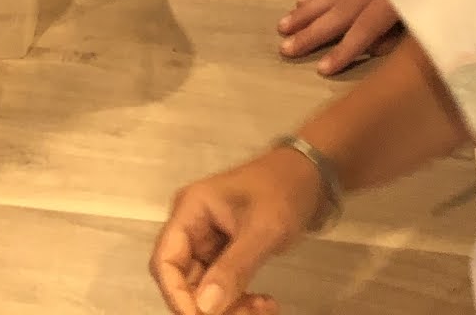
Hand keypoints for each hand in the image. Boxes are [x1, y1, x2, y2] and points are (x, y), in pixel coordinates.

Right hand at [151, 149, 318, 314]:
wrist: (310, 175)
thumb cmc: (284, 191)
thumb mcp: (262, 230)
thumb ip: (233, 268)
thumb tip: (204, 308)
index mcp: (190, 210)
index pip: (165, 260)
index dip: (176, 295)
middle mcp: (192, 226)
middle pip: (183, 278)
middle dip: (208, 305)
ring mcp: (208, 239)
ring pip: (204, 287)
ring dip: (229, 306)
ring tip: (262, 310)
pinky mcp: (225, 250)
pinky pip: (222, 284)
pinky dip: (239, 299)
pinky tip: (265, 304)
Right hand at [278, 0, 400, 75]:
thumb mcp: (436, 13)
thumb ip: (401, 32)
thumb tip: (371, 48)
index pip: (366, 27)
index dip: (344, 49)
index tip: (322, 69)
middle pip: (341, 10)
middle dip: (312, 32)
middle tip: (286, 49)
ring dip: (307, 11)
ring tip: (284, 26)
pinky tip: (303, 0)